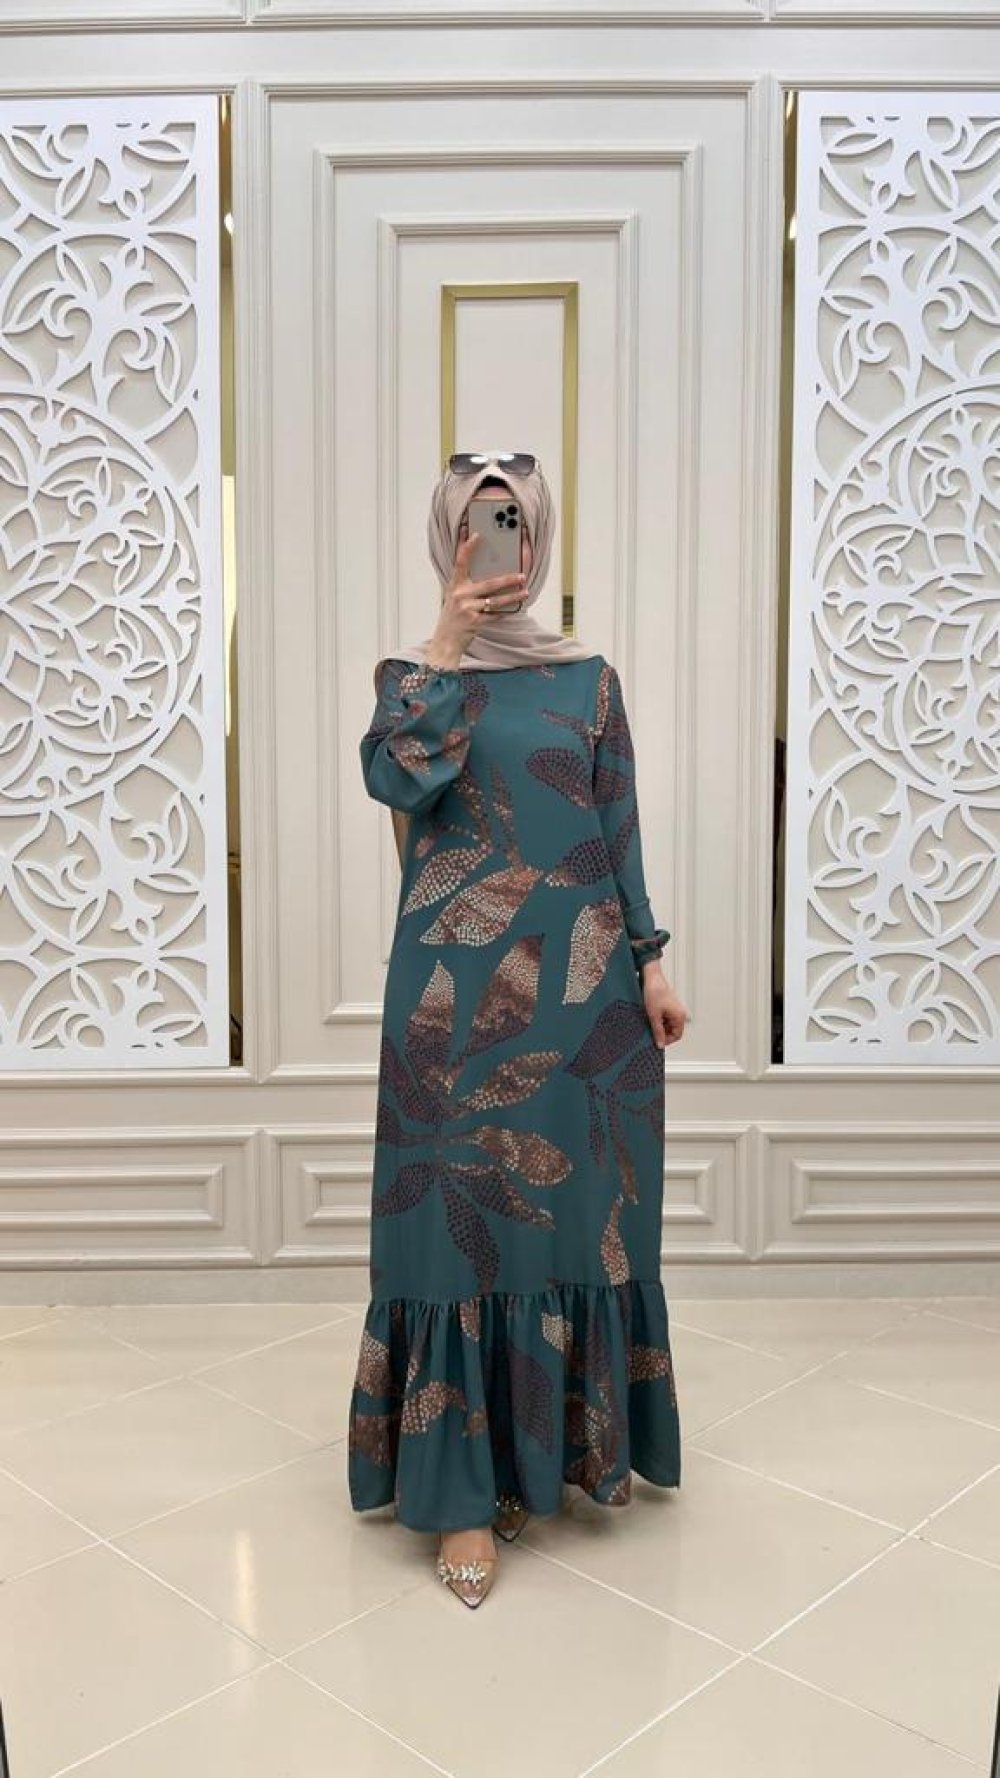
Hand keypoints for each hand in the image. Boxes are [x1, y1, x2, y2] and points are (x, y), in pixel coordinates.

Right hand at [427, 531, 526, 666]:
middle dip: (508, 579)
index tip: (476, 534)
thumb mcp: (455, 596)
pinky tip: (516, 608)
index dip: (467, 546)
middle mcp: (460, 595)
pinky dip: (505, 612)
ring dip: (513, 596)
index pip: (460, 561)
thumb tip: (492, 572)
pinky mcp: (474, 622)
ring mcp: (467, 609)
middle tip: (523, 574)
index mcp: (455, 585)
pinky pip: (494, 615)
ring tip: (525, 591)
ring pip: (495, 600)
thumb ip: (467, 583)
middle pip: (489, 583)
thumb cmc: (453, 616)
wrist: (446, 640)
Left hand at [641, 964, 688, 1049]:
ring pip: (667, 1025)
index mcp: (679, 1016)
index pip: (677, 1036)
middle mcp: (679, 1013)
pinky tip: (650, 1016)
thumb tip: (659, 1044)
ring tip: (649, 1021)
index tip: (656, 1041)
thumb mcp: (654, 1015)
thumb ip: (657, 1032)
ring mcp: (674, 1009)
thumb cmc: (654, 991)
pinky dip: (657, 1019)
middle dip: (661, 1032)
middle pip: (672, 1031)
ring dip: (658, 1025)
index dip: (666, 1040)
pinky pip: (664, 1018)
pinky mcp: (667, 1006)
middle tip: (650, 1031)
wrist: (650, 977)